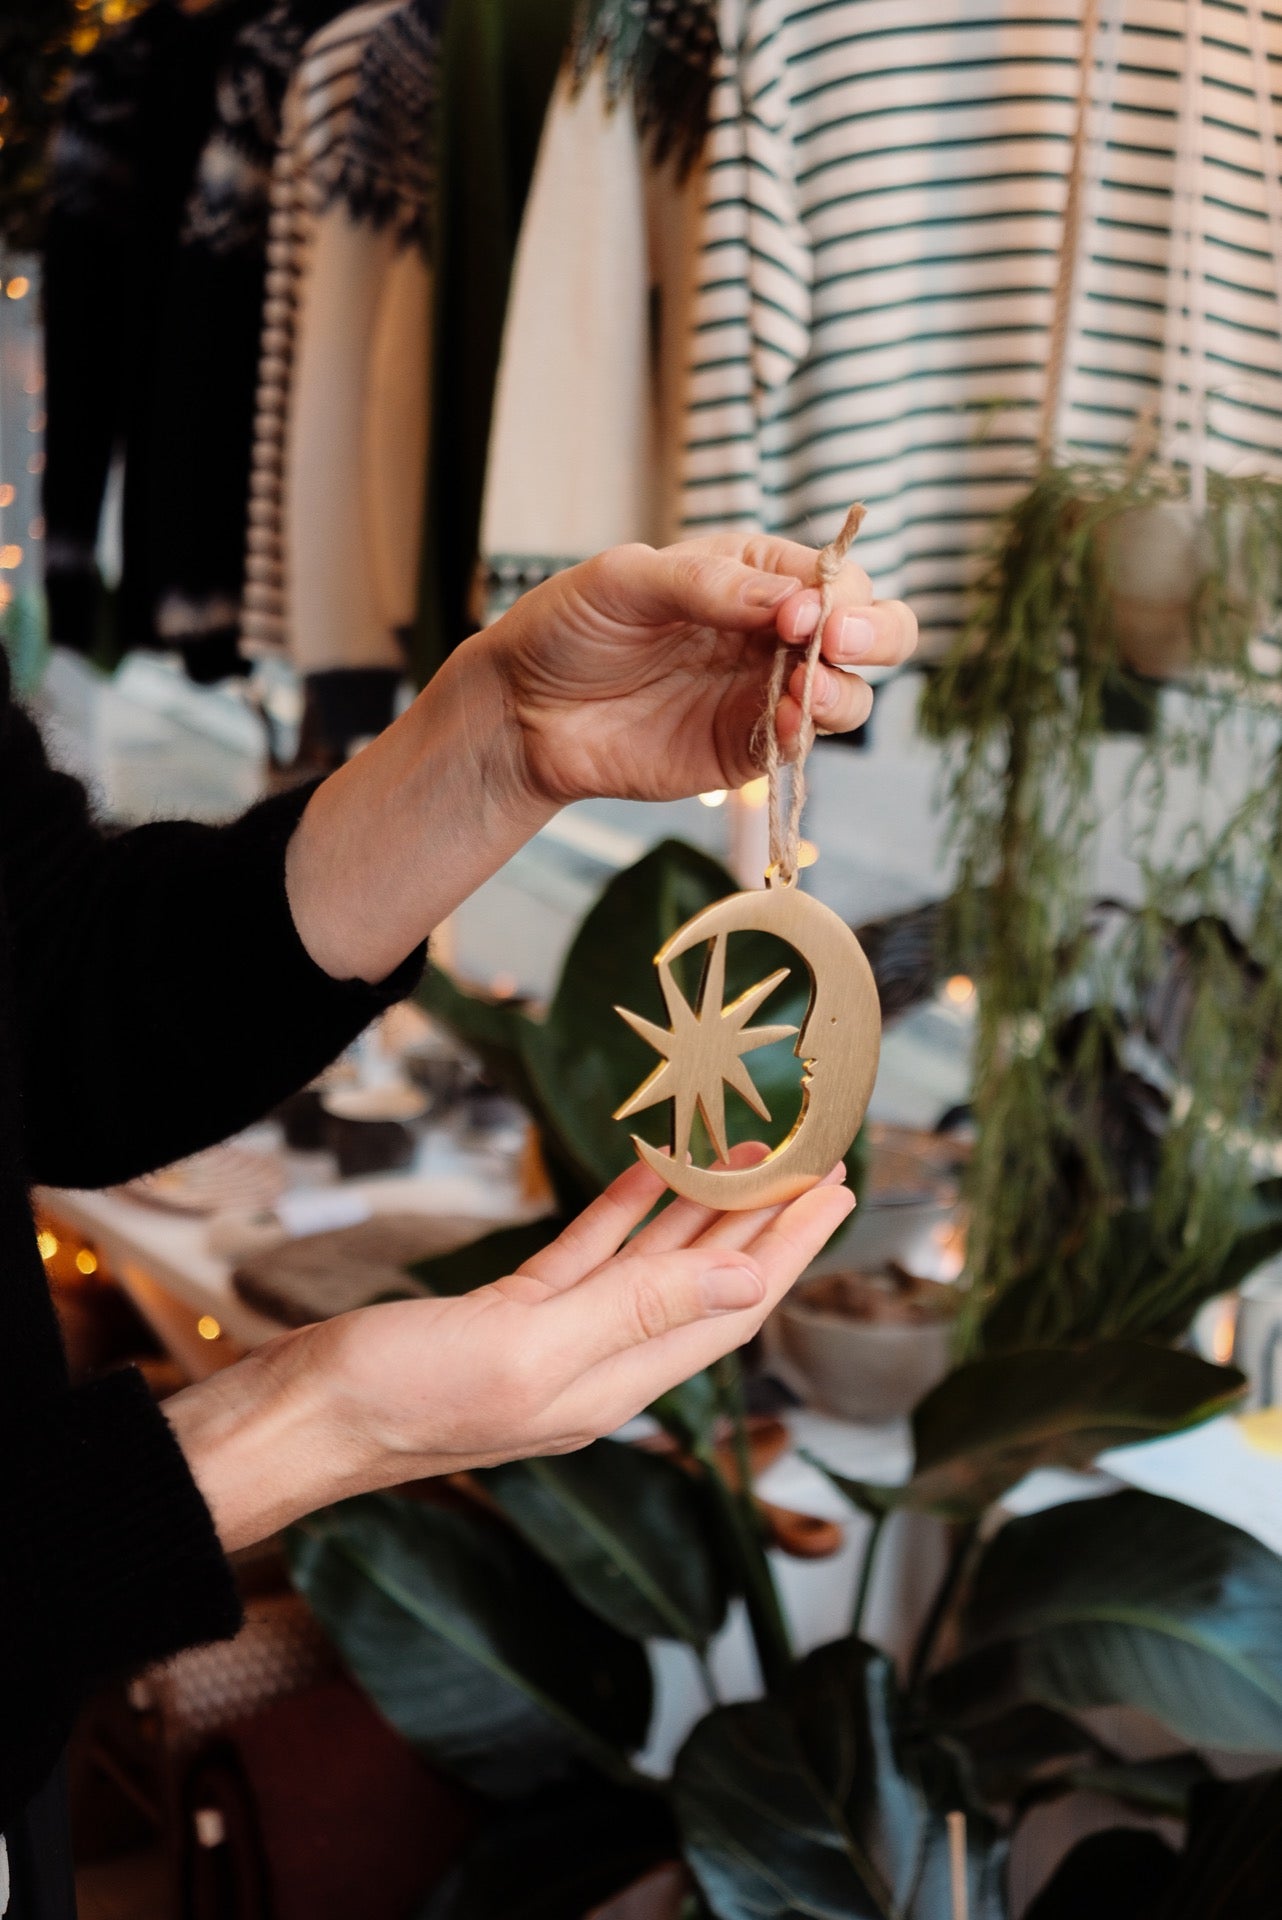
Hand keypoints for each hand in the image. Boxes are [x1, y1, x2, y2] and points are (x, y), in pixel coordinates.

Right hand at [165, 1154, 853, 1551]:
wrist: (300, 1414)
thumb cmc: (400, 1397)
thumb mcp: (528, 1352)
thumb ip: (637, 1311)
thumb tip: (749, 1275)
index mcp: (616, 1380)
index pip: (732, 1303)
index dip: (790, 1246)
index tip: (835, 1192)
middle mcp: (599, 1363)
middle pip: (706, 1279)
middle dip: (766, 1222)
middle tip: (816, 1162)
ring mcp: (555, 1338)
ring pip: (652, 1261)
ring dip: (702, 1208)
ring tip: (748, 1152)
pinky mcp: (510, 1314)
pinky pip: (590, 1255)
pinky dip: (624, 1210)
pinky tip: (648, 1171)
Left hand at [480, 532, 917, 806]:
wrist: (522, 709)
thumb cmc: (570, 627)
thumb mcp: (626, 580)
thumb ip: (708, 586)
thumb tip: (795, 604)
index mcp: (755, 574)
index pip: (832, 575)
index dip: (835, 591)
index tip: (801, 610)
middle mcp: (774, 632)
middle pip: (871, 632)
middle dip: (876, 634)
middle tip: (841, 642)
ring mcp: (764, 694)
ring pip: (848, 694)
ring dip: (844, 691)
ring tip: (808, 690)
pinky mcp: (746, 751)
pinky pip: (798, 745)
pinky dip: (805, 736)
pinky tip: (786, 725)